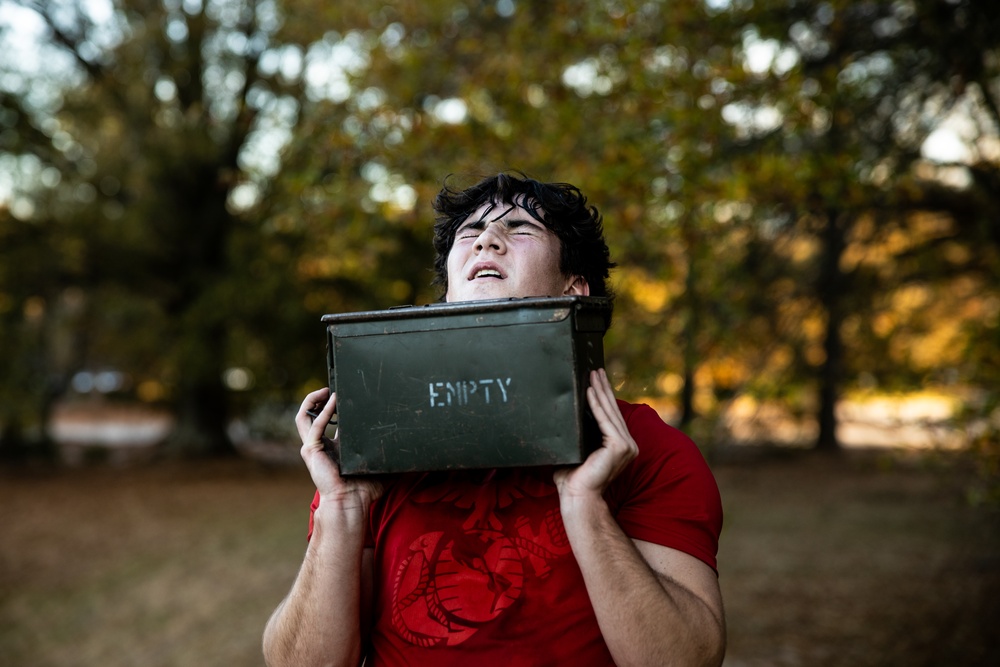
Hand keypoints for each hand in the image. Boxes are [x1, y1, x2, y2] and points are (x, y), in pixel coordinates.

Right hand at [296, 388, 384, 509]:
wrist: (351, 502)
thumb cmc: (365, 488)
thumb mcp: (378, 464)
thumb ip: (390, 454)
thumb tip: (414, 447)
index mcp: (333, 446)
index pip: (328, 420)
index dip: (333, 405)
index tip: (346, 393)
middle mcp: (321, 444)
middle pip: (311, 415)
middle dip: (318, 399)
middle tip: (331, 387)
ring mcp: (314, 446)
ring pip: (303, 417)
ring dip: (312, 401)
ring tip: (326, 389)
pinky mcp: (311, 450)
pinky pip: (314, 426)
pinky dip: (323, 412)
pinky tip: (333, 401)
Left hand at [553, 369, 638, 499]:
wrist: (577, 497)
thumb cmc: (573, 479)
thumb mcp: (577, 451)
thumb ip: (578, 436)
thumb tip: (567, 418)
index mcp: (620, 446)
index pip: (611, 416)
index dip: (604, 396)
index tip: (597, 380)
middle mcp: (628, 445)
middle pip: (612, 410)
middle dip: (603, 388)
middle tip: (596, 370)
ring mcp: (626, 446)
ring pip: (609, 412)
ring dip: (600, 391)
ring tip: (592, 375)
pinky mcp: (619, 446)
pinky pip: (605, 420)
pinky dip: (596, 404)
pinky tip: (589, 391)